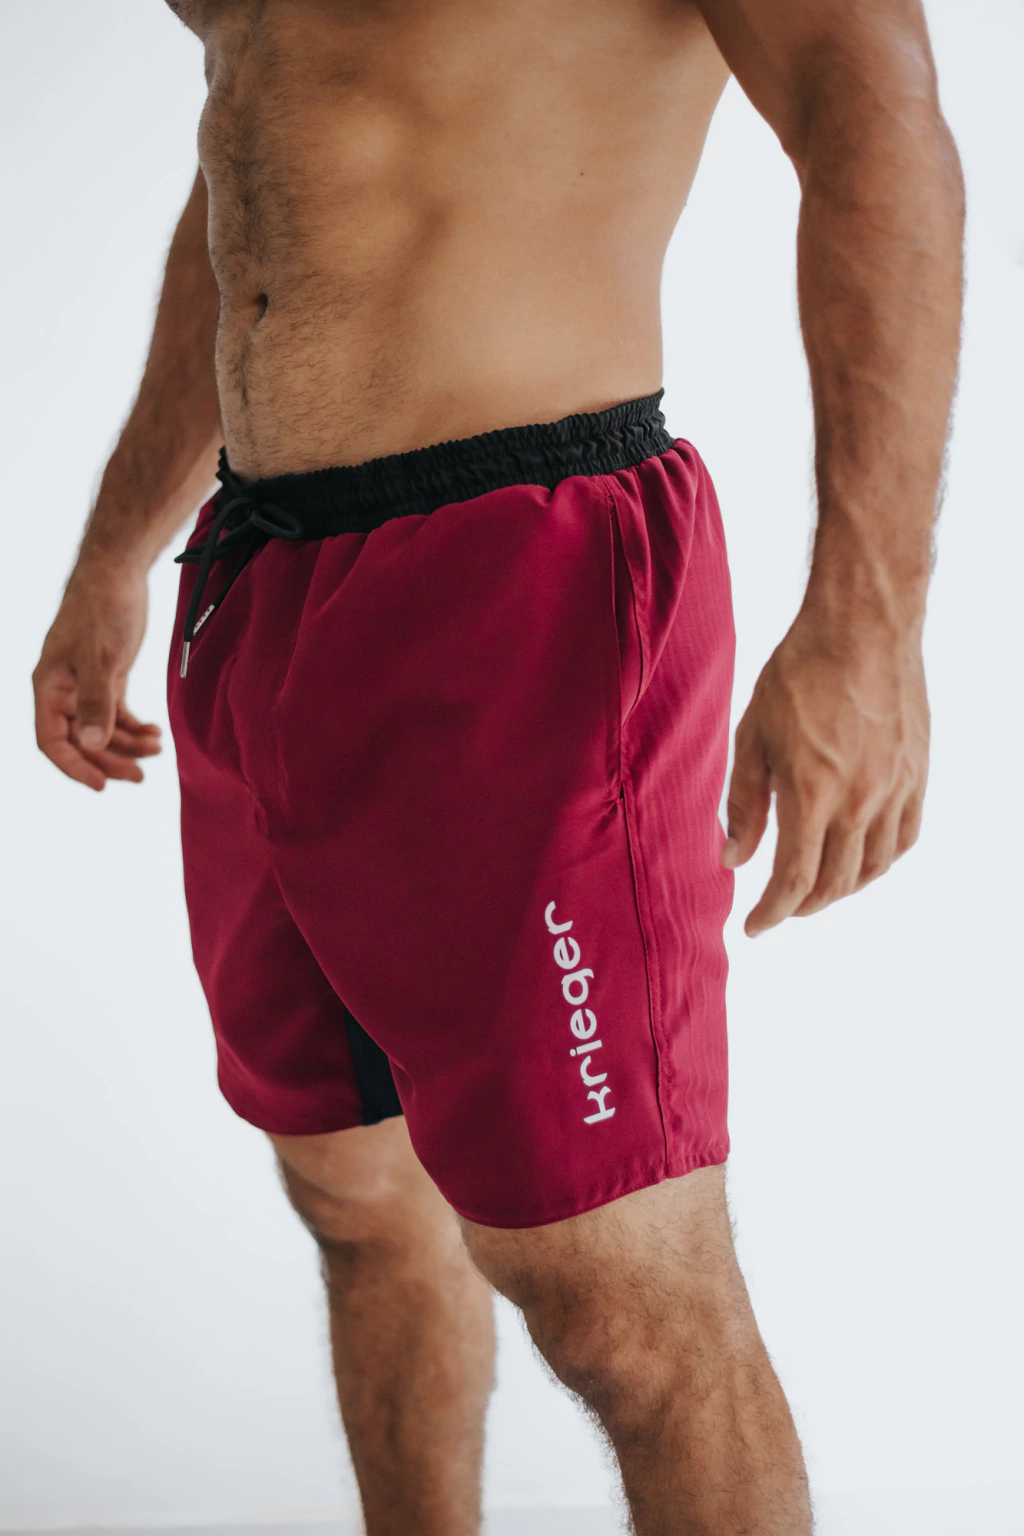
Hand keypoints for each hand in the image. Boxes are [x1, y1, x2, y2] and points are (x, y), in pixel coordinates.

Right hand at [33, 559, 161, 790]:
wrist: (118, 573)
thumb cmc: (102, 609)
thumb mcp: (102, 659)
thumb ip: (97, 702)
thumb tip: (91, 744)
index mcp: (49, 687)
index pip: (52, 741)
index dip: (74, 767)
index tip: (102, 786)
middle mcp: (63, 690)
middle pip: (80, 741)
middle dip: (109, 761)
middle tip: (141, 777)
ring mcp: (85, 684)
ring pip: (101, 729)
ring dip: (127, 745)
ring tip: (157, 750)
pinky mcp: (107, 676)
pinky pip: (116, 713)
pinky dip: (134, 727)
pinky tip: (155, 734)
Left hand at [722, 610, 928, 935]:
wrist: (864, 626)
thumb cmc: (799, 673)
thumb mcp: (753, 736)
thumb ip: (746, 804)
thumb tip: (734, 859)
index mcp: (813, 793)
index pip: (795, 880)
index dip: (772, 912)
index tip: (755, 926)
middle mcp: (860, 801)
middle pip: (835, 883)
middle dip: (802, 906)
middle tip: (780, 908)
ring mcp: (895, 789)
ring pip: (873, 867)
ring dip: (842, 889)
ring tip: (816, 889)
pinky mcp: (916, 773)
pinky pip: (904, 837)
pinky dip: (880, 860)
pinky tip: (860, 859)